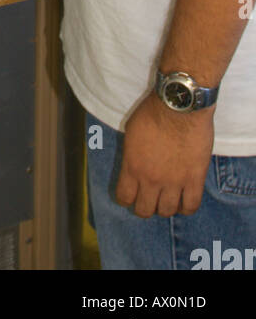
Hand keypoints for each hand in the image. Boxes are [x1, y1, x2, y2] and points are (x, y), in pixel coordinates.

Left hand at [115, 92, 213, 217]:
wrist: (179, 107)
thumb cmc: (153, 112)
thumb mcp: (131, 132)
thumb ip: (131, 154)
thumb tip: (133, 165)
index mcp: (132, 166)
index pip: (124, 197)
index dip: (126, 199)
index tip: (130, 195)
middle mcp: (151, 179)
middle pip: (145, 210)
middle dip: (144, 207)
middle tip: (149, 199)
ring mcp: (174, 182)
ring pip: (167, 211)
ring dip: (165, 207)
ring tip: (167, 199)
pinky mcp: (194, 179)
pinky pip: (191, 206)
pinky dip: (186, 208)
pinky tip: (184, 201)